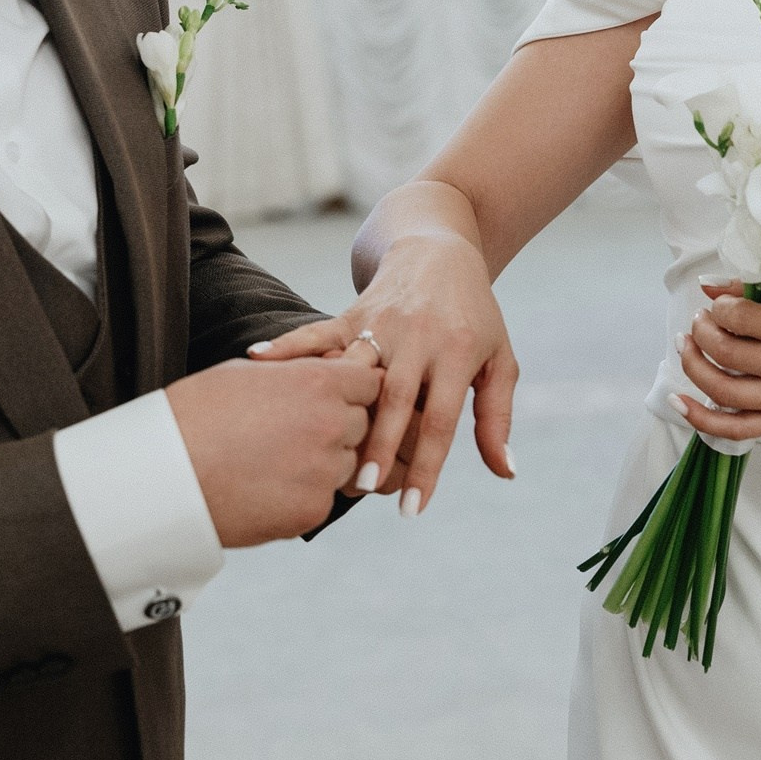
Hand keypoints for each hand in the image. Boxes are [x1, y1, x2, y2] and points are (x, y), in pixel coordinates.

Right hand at [164, 352, 381, 547]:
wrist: (162, 473)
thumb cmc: (196, 413)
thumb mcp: (249, 373)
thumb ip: (299, 373)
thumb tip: (328, 367)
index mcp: (319, 383)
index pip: (371, 381)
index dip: (353, 389)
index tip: (333, 397)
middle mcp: (331, 425)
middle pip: (361, 425)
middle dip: (337, 427)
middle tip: (293, 433)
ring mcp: (324, 472)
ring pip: (345, 465)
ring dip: (322, 464)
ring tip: (271, 461)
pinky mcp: (311, 511)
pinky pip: (321, 499)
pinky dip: (300, 496)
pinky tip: (262, 487)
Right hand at [246, 232, 518, 514]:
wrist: (440, 251)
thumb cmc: (474, 316)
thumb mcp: (498, 360)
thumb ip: (496, 417)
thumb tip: (504, 472)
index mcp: (456, 352)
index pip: (439, 419)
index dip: (426, 466)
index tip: (414, 509)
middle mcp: (418, 337)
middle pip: (394, 398)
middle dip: (378, 444)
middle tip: (364, 488)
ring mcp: (382, 322)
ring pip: (354, 370)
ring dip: (335, 409)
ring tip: (317, 447)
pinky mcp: (353, 311)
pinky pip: (318, 331)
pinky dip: (288, 346)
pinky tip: (256, 362)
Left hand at [673, 277, 760, 440]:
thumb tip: (716, 287)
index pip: (745, 321)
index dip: (720, 306)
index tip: (716, 298)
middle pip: (730, 355)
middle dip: (703, 332)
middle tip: (699, 319)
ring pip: (726, 393)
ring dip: (695, 368)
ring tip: (687, 346)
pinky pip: (740, 429)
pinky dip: (704, 419)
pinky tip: (681, 403)